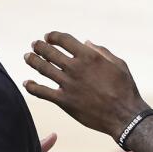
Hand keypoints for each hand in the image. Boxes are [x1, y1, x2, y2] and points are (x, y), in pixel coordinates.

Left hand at [24, 32, 144, 139]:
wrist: (124, 115)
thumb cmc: (125, 89)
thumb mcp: (118, 64)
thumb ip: (101, 51)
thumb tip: (87, 42)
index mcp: (89, 56)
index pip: (63, 39)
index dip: (52, 36)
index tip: (47, 37)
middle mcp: (76, 68)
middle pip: (50, 52)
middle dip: (39, 46)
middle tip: (34, 45)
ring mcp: (68, 85)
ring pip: (43, 68)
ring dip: (32, 61)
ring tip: (28, 57)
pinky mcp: (64, 101)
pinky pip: (42, 92)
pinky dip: (31, 86)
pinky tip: (27, 83)